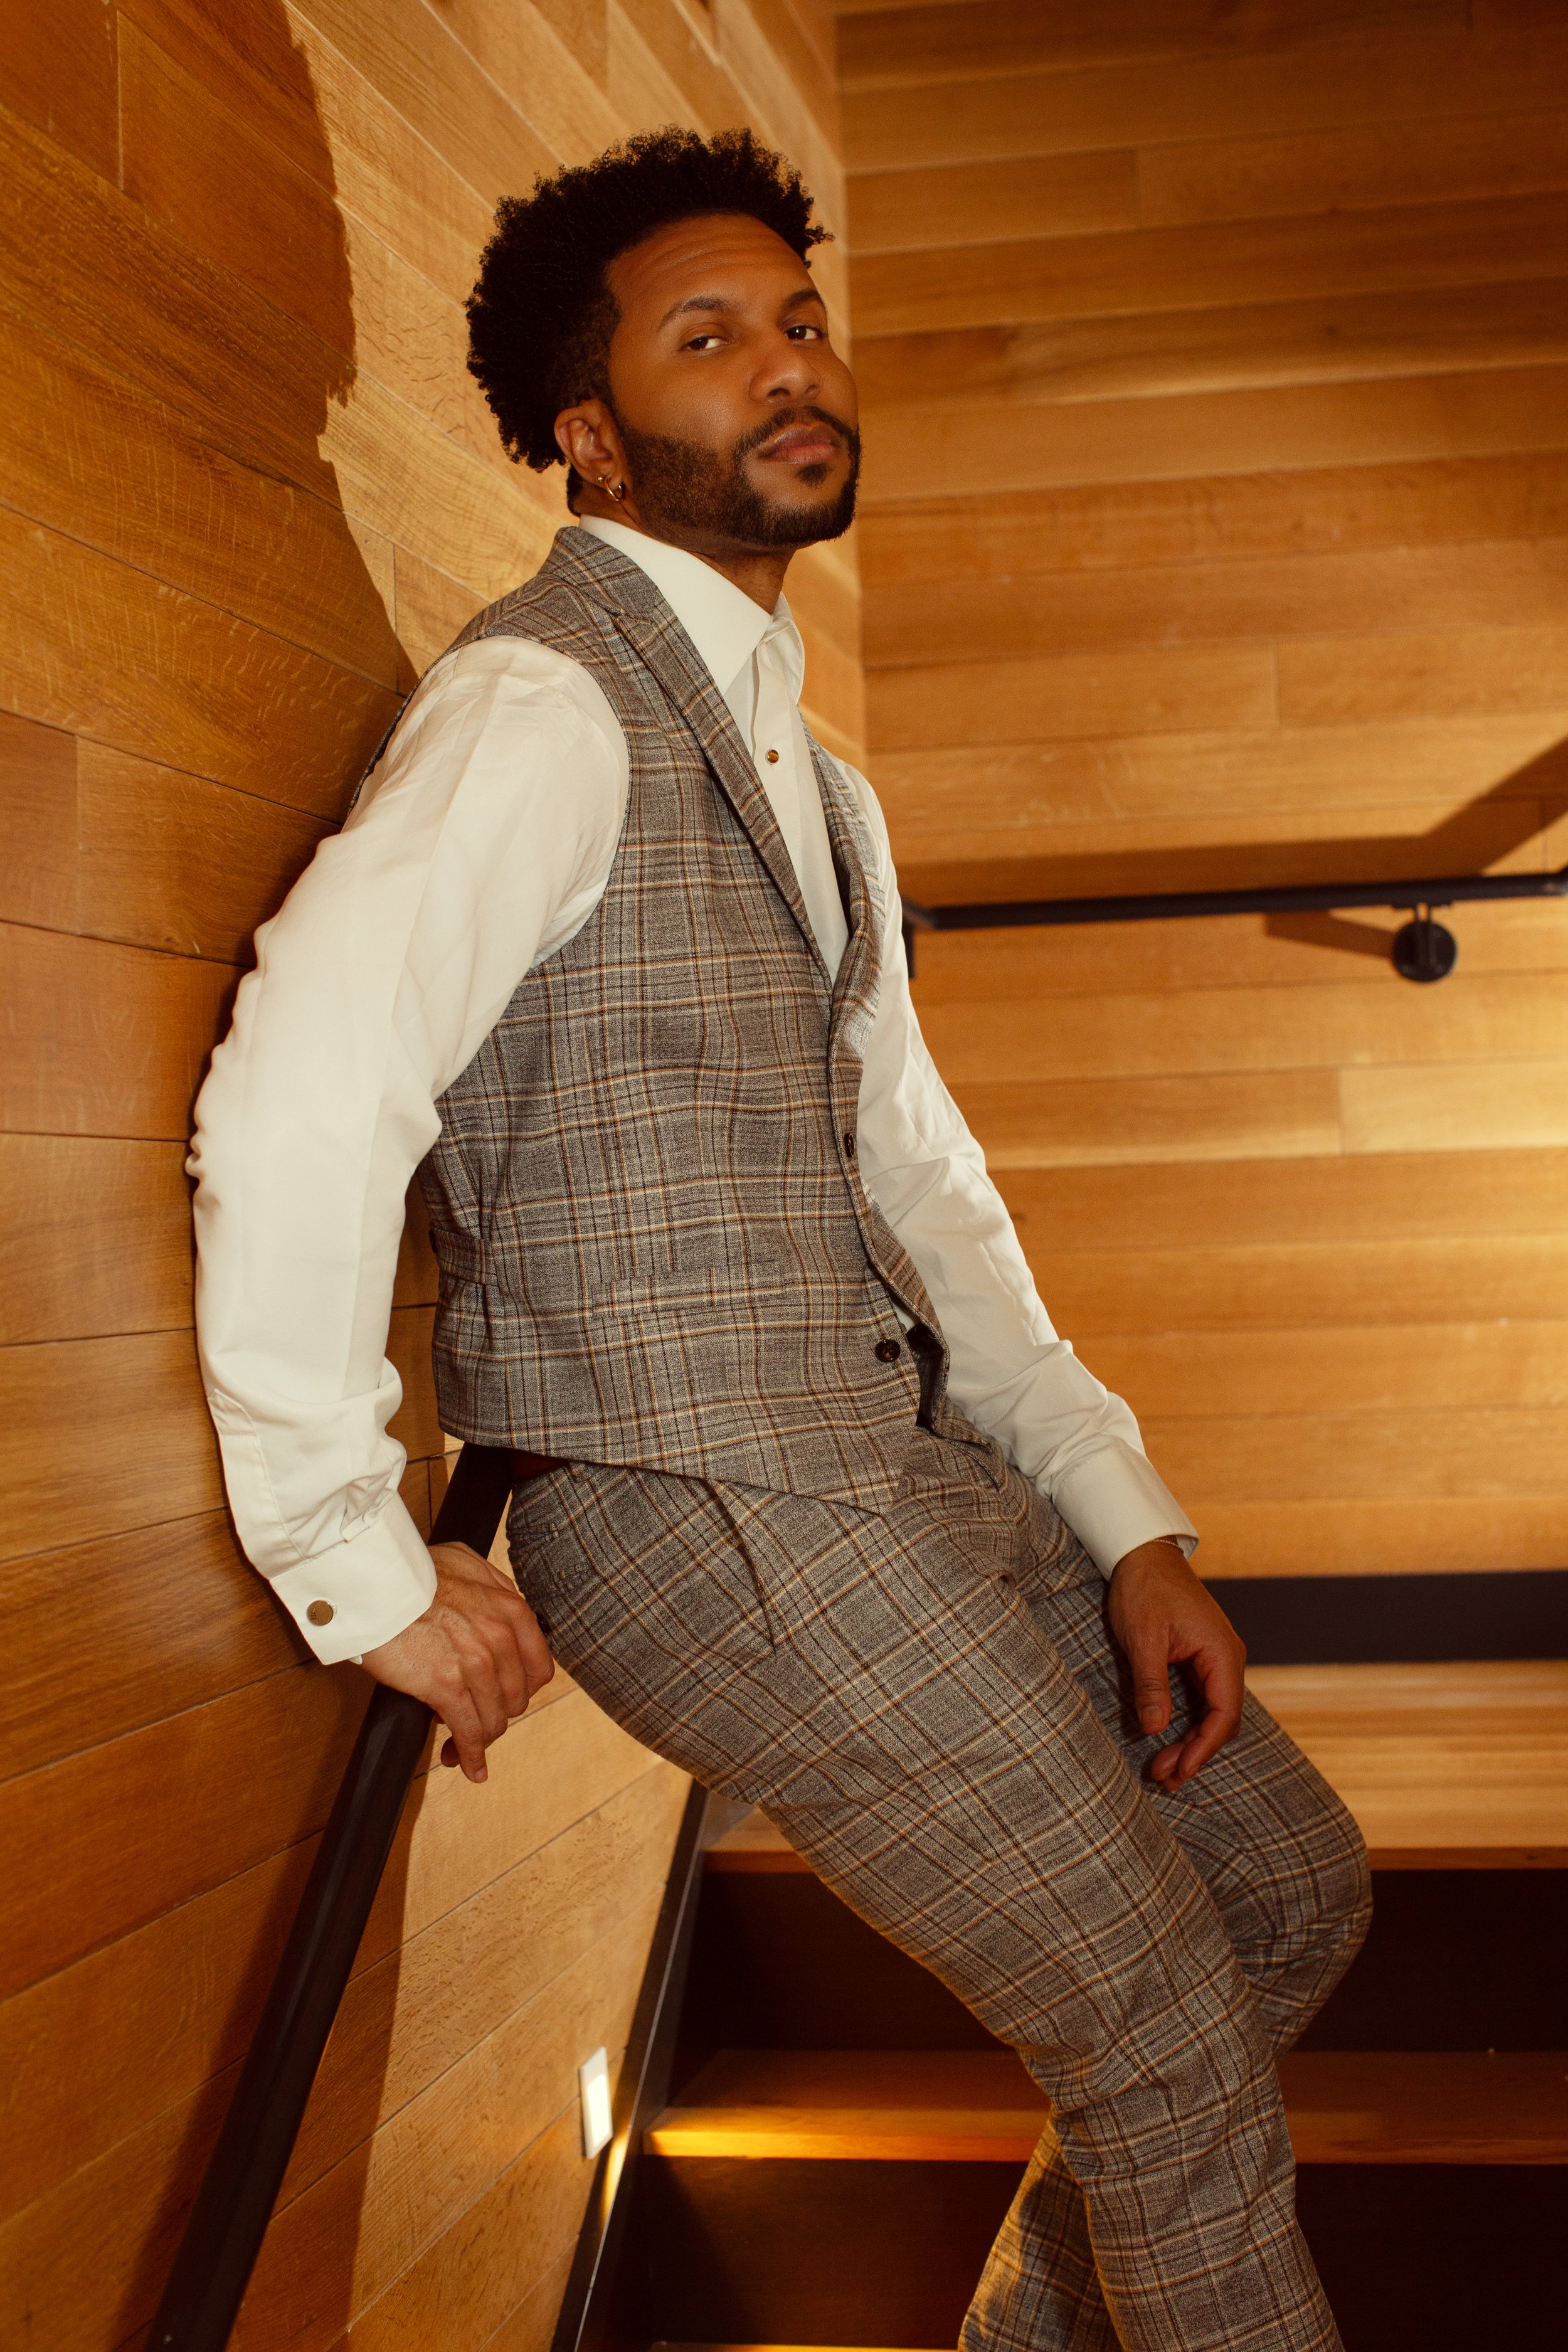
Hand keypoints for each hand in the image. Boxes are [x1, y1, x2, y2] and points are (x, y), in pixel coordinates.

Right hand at [361, 1541, 553, 1783]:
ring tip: (461, 1747)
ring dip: (480, 1739)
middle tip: (478, 1720)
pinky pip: (468, 1731)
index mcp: (511, 1610)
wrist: (374, 1584)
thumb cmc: (412, 1572)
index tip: (506, 1698)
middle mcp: (501, 1637)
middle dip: (498, 1715)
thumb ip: (491, 1588)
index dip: (522, 1690)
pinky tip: (465, 1764)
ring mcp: (476, 1663)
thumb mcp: (466, 1565)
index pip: (538, 1668)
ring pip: (493, 1718)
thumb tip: (499, 1605)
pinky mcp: (446, 1686)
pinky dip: (470, 1754)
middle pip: (516, 1698)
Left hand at [1106, 1538, 1245, 1787]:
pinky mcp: (1199, 1658)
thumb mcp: (1143, 1637)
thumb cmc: (1145, 1589)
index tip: (1180, 1772)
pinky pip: (1200, 1698)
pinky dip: (1186, 1722)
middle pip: (1220, 1719)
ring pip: (1211, 1712)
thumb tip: (1156, 1729)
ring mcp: (1214, 1659)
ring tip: (1163, 1768)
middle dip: (1195, 1751)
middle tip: (1163, 1777)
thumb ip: (1152, 1683)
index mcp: (1222, 1654)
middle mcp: (1226, 1659)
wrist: (1143, 1553)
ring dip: (1190, 1740)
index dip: (1203, 1748)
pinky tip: (1166, 1738)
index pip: (1223, 1714)